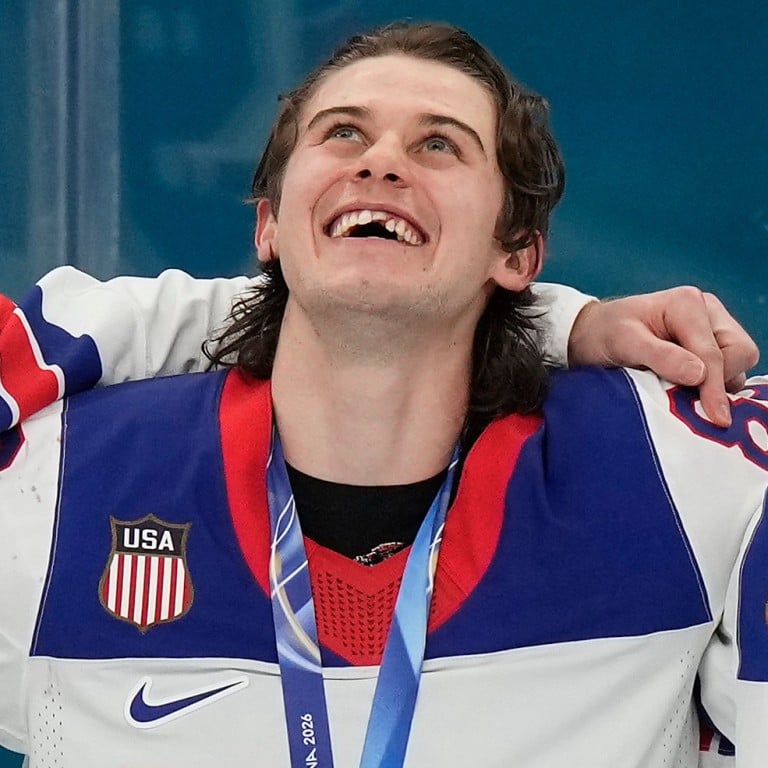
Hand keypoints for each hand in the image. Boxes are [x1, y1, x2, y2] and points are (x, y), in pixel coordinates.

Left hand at [568, 287, 759, 426]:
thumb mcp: (623, 342)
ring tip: (683, 399)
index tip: (715, 418)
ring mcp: (710, 330)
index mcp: (687, 303)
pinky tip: (689, 397)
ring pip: (737, 364)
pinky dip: (713, 387)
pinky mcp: (706, 348)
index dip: (713, 387)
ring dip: (717, 386)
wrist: (589, 335)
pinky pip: (726, 371)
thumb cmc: (603, 334)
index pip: (714, 352)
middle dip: (721, 381)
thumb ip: (660, 356)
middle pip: (740, 352)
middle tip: (695, 405)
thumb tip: (699, 374)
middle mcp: (706, 313)